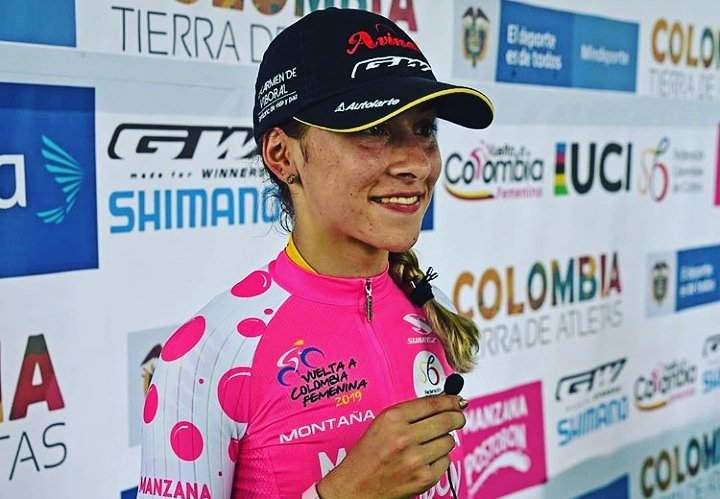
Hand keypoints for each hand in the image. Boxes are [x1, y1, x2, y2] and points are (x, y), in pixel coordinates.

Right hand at [316, 395, 466, 498]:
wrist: (355, 488)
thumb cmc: (366, 457)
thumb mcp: (380, 425)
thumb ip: (408, 415)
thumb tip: (440, 407)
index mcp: (392, 419)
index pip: (432, 403)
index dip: (449, 401)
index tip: (456, 401)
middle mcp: (404, 436)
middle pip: (447, 420)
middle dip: (456, 418)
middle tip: (457, 418)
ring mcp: (416, 458)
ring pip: (449, 441)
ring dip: (444, 440)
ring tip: (430, 443)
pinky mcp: (424, 477)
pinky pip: (446, 461)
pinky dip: (440, 459)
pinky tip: (426, 459)